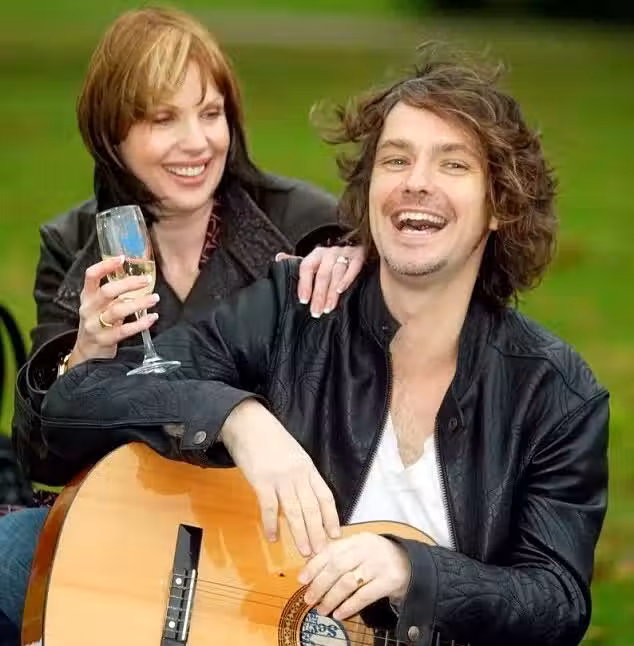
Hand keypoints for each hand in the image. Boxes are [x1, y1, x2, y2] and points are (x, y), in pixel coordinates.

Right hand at [69, 256, 159, 368]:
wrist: (87, 352)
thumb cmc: (97, 323)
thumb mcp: (99, 305)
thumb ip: (112, 293)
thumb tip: (137, 277)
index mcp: (87, 296)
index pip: (91, 275)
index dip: (105, 265)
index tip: (122, 258)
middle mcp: (89, 309)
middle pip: (107, 291)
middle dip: (129, 284)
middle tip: (147, 280)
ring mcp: (95, 325)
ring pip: (117, 310)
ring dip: (139, 303)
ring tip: (155, 298)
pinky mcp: (105, 340)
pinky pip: (124, 330)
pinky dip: (141, 324)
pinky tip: (153, 318)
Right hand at [220, 399, 340, 555]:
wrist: (249, 423)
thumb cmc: (269, 438)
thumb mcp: (293, 454)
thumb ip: (300, 474)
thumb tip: (305, 497)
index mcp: (308, 468)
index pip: (325, 496)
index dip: (332, 517)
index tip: (336, 535)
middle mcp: (298, 474)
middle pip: (312, 508)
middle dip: (318, 532)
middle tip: (322, 553)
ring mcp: (280, 478)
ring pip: (295, 511)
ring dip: (300, 534)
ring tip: (305, 552)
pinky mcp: (262, 481)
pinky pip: (270, 507)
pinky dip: (272, 524)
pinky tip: (273, 538)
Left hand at [275, 245, 365, 317]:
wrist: (353, 241)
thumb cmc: (330, 256)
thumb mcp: (314, 257)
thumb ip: (297, 261)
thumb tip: (279, 258)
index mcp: (316, 254)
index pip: (306, 267)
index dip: (304, 284)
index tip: (303, 300)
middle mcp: (329, 253)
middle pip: (322, 275)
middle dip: (318, 295)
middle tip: (315, 311)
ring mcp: (344, 254)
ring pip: (336, 274)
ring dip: (331, 292)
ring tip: (328, 308)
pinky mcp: (358, 257)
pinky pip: (353, 268)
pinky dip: (347, 279)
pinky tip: (342, 291)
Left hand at [298, 533, 410, 620]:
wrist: (410, 564)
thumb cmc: (377, 558)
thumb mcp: (360, 550)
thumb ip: (340, 556)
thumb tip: (311, 570)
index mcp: (356, 540)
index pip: (331, 551)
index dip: (314, 565)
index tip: (301, 579)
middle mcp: (366, 549)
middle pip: (337, 566)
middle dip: (320, 584)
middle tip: (308, 599)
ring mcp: (378, 564)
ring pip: (348, 581)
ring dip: (331, 597)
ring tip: (321, 609)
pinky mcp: (389, 581)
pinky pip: (364, 595)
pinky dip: (349, 605)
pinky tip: (339, 613)